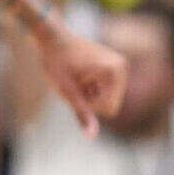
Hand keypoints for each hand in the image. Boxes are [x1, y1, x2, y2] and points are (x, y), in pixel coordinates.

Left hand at [34, 16, 126, 137]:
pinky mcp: (115, 66)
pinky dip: (92, 88)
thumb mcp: (67, 91)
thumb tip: (91, 137)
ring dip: (90, 94)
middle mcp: (122, 67)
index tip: (75, 85)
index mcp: (115, 71)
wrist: (51, 37)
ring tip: (77, 77)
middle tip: (75, 80)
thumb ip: (83, 113)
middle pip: (110, 105)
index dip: (88, 105)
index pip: (109, 109)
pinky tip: (81, 74)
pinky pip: (106, 91)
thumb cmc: (56, 62)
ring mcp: (120, 65)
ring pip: (108, 99)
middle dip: (90, 99)